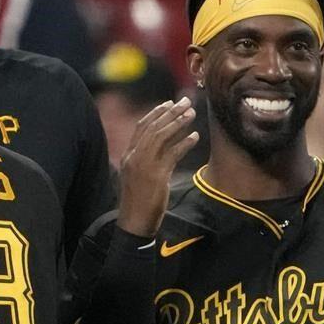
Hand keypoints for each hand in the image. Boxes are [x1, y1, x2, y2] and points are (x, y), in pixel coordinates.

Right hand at [116, 97, 198, 236]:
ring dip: (178, 122)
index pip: (141, 127)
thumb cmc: (138, 201)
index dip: (156, 113)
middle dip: (170, 112)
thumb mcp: (137, 176)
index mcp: (129, 155)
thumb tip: (163, 146)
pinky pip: (172, 154)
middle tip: (186, 101)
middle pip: (153, 127)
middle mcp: (134, 157)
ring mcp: (144, 166)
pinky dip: (184, 143)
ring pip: (161, 136)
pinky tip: (195, 136)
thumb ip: (146, 159)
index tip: (169, 103)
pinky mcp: (156, 176)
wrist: (134, 221)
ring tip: (192, 113)